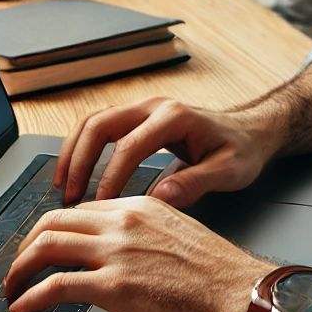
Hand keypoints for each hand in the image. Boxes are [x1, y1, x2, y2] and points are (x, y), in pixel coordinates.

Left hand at [4, 196, 271, 311]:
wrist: (242, 294)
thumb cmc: (220, 274)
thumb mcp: (179, 233)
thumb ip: (146, 233)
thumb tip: (125, 250)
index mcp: (140, 205)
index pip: (81, 209)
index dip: (55, 229)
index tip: (45, 248)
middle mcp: (123, 221)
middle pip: (54, 220)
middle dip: (27, 244)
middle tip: (19, 266)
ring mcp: (117, 252)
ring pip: (47, 246)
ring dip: (19, 268)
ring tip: (12, 287)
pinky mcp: (115, 287)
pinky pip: (56, 285)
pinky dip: (31, 295)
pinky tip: (23, 306)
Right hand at [56, 96, 279, 206]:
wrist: (249, 131)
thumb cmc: (241, 150)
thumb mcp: (229, 170)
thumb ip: (195, 183)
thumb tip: (159, 197)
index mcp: (174, 117)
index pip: (130, 145)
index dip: (111, 176)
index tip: (99, 205)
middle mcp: (153, 106)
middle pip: (100, 124)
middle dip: (78, 160)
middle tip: (69, 195)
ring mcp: (143, 110)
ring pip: (94, 122)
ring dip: (73, 152)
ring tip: (62, 185)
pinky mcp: (137, 119)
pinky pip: (100, 128)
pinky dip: (81, 149)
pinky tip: (74, 174)